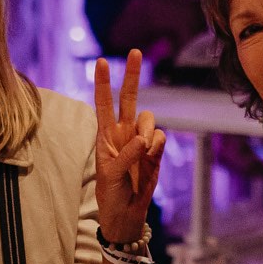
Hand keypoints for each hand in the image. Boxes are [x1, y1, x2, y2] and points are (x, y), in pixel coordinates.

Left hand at [93, 51, 165, 243]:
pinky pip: (161, 138)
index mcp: (105, 135)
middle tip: (134, 51)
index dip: (103, 83)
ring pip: (149, 118)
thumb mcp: (112, 175)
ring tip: (144, 151)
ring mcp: (140, 140)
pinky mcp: (155, 151)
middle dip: (132, 75)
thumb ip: (127, 155)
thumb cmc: (111, 193)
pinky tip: (152, 157)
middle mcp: (123, 132)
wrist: (127, 212)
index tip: (101, 61)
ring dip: (148, 130)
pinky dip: (157, 146)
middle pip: (128, 97)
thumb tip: (145, 138)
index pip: (103, 103)